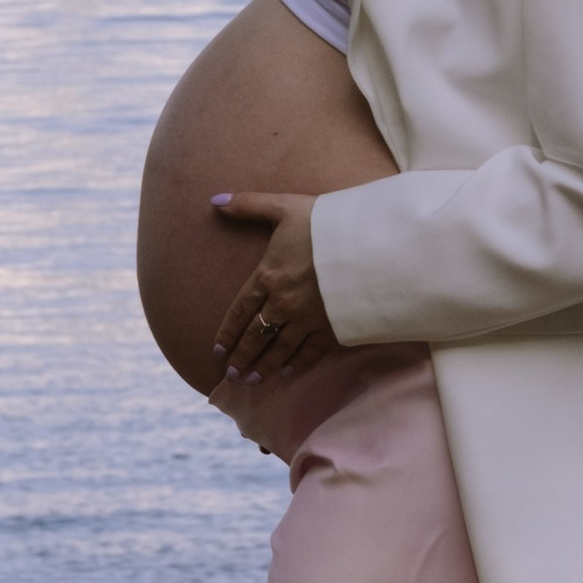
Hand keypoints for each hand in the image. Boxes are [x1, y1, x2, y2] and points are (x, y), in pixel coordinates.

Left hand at [209, 192, 335, 390]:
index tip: (218, 351)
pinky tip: (287, 373)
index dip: (228, 333)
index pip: (240, 311)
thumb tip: (215, 200)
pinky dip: (296, 364)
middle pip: (256, 335)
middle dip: (242, 356)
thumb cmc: (325, 221)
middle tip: (232, 374)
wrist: (368, 240)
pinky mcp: (332, 326)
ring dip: (263, 366)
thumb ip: (248, 204)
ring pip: (279, 348)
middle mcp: (283, 302)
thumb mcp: (284, 206)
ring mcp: (308, 317)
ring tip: (252, 381)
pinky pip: (310, 351)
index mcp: (268, 276)